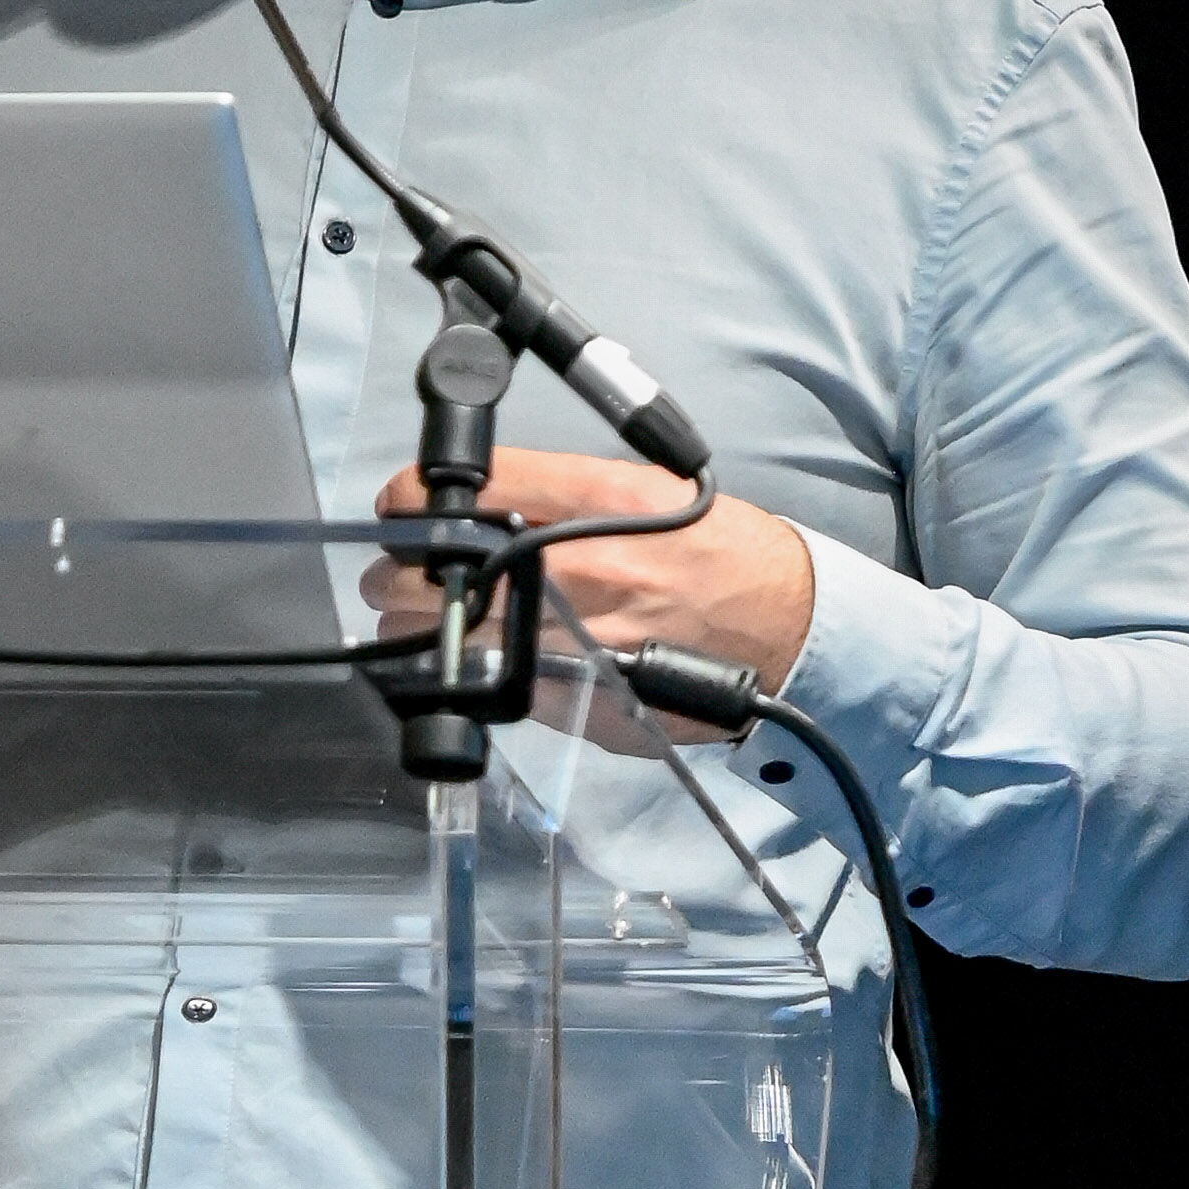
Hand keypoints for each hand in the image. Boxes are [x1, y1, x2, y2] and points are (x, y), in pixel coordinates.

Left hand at [362, 446, 819, 693]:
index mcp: (592, 500)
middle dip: (401, 577)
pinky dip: (470, 676)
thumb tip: (478, 504)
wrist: (787, 625)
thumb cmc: (716, 551)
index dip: (409, 502)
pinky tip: (472, 664)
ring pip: (449, 641)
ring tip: (429, 626)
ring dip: (420, 635)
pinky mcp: (578, 698)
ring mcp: (574, 638)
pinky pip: (493, 687)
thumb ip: (558, 494)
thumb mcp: (642, 491)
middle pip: (434, 573)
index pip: (461, 492)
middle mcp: (577, 567)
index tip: (401, 510)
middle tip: (403, 578)